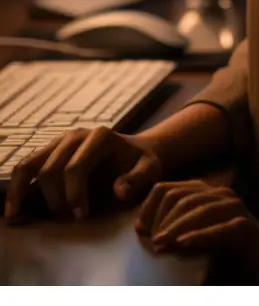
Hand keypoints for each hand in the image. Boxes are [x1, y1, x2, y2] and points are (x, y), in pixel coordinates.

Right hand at [4, 127, 162, 221]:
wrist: (135, 152)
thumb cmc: (141, 163)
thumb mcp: (150, 169)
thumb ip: (138, 179)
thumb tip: (118, 191)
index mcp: (100, 136)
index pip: (75, 167)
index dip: (73, 195)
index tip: (80, 216)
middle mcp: (76, 135)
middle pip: (51, 169)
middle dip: (55, 199)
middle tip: (67, 218)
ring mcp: (60, 141)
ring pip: (31, 163)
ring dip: (23, 191)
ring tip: (15, 216)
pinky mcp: (51, 150)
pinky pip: (27, 164)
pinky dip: (16, 184)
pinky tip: (12, 207)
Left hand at [136, 179, 258, 284]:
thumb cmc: (230, 253)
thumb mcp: (200, 240)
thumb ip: (180, 234)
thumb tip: (152, 239)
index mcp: (205, 193)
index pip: (168, 188)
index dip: (149, 206)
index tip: (139, 230)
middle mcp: (219, 194)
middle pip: (180, 196)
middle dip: (160, 217)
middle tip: (149, 240)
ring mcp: (233, 208)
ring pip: (197, 209)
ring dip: (176, 227)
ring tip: (160, 243)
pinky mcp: (244, 226)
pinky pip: (218, 228)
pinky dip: (199, 236)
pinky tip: (182, 244)